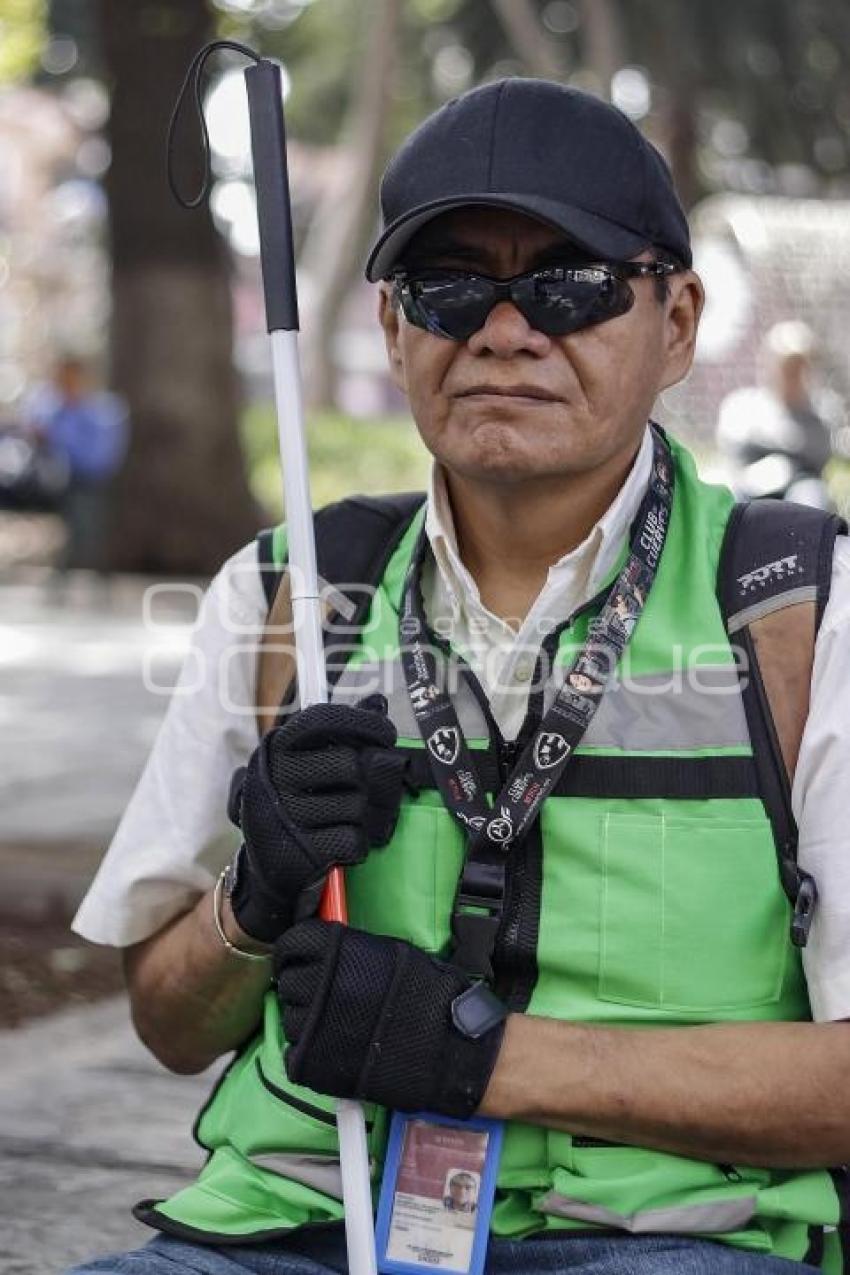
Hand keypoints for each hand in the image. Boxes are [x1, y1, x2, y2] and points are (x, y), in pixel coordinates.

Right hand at [228, 700, 408, 942]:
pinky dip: (358, 844)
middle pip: (352, 766)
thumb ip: (341, 731)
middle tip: (370, 791)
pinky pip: (354, 839)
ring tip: (352, 820)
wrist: (269, 867)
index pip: (325, 720)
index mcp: (277, 747)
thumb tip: (378, 701)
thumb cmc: (296, 804)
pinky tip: (345, 843)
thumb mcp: (307, 762)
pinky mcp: (301, 851)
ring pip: (357, 805)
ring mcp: (286, 815)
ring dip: (366, 816)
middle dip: (370, 781)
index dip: (364, 724)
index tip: (386, 735)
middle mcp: (275, 776)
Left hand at [274, 920, 506, 1117]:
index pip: (291, 944)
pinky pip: (294, 1051)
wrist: (444, 1046)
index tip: (304, 959)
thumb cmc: (424, 993)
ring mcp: (310, 1027)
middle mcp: (315, 985)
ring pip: (290, 1017)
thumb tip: (324, 944)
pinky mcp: (310, 1062)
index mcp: (333, 952)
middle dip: (302, 985)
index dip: (296, 952)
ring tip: (334, 1025)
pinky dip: (307, 1050)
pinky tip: (331, 1047)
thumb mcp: (388, 952)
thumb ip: (349, 948)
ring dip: (306, 1019)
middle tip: (323, 994)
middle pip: (287, 981)